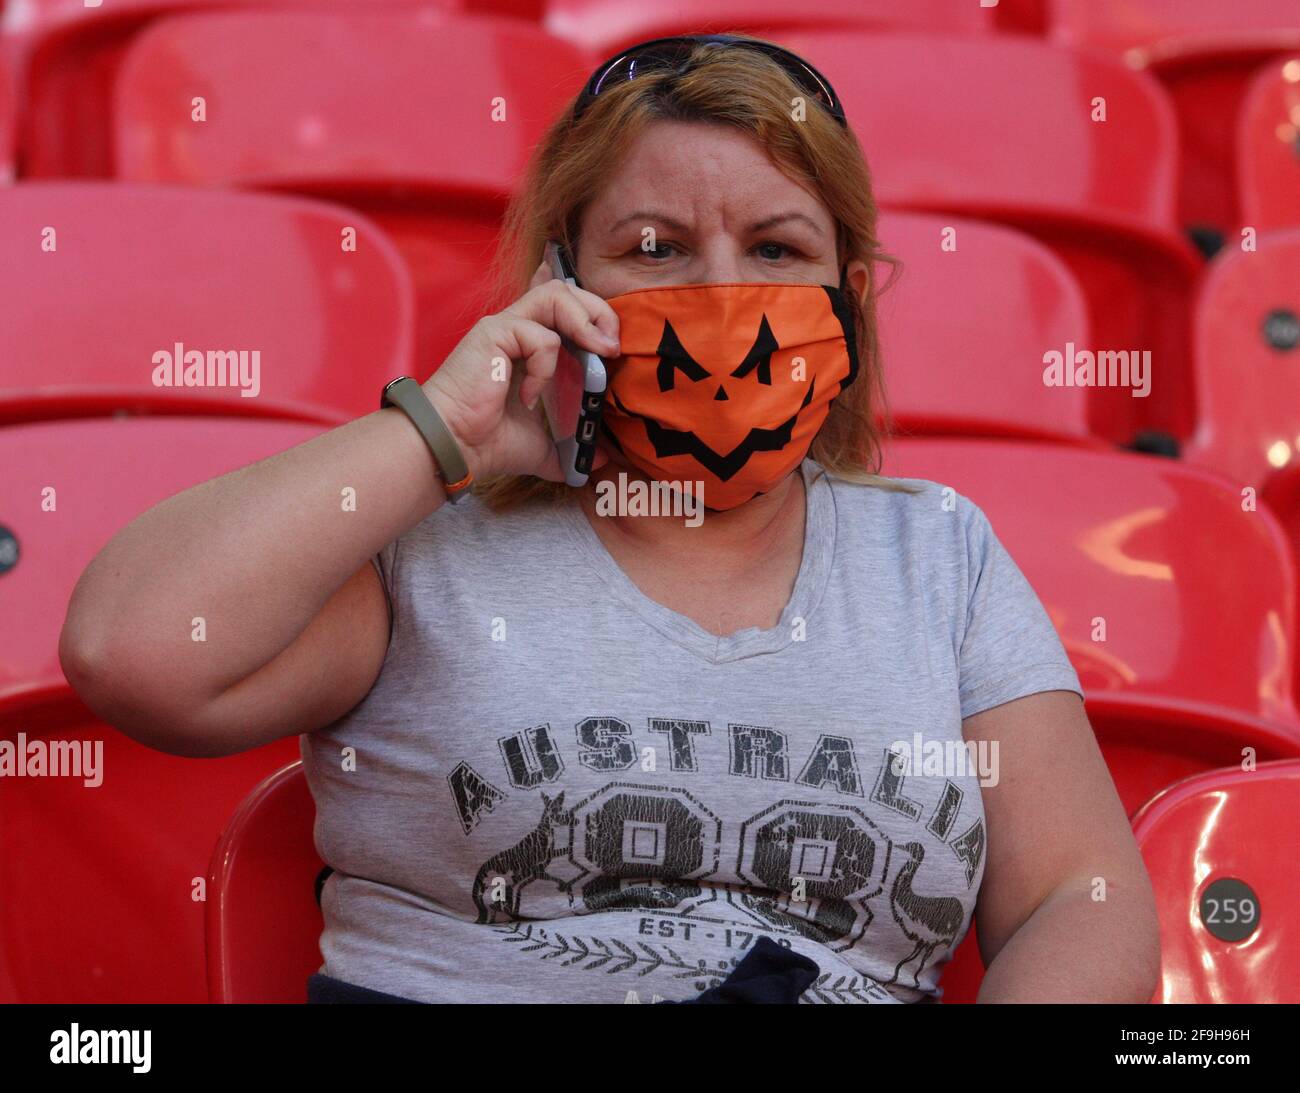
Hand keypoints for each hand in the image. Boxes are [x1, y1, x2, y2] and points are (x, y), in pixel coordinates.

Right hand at [421, 260, 618, 482]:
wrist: (455, 448)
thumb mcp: (544, 444)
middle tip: (611, 348)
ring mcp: (504, 327)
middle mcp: (516, 328)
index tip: (610, 347)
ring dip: (585, 320)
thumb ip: (573, 446)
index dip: (593, 313)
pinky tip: (530, 396)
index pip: (564, 305)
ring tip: (597, 352)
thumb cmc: (488, 442)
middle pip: (566, 290)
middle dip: (599, 312)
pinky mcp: (494, 334)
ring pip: (556, 294)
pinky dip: (547, 367)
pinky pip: (541, 337)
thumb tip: (600, 458)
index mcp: (527, 344)